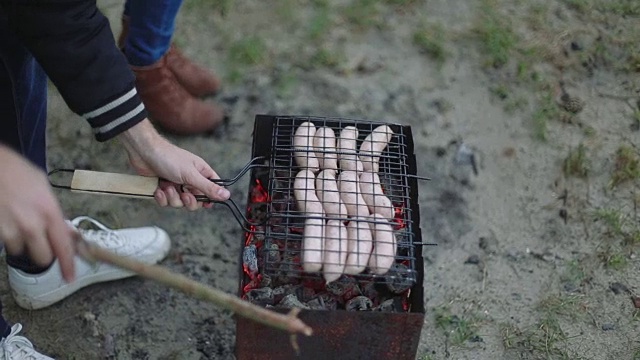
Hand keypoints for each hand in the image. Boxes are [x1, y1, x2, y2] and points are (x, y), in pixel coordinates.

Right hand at [0, 146, 75, 281]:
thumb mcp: (44, 189)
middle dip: (44, 252)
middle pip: (43, 257)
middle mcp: (31, 224)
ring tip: (18, 222)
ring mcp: (11, 229)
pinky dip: (8, 236)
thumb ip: (55, 213)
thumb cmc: (18, 173)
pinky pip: (5, 243)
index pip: (63, 246)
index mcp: (49, 211)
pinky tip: (7, 219)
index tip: (70, 277)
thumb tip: (67, 232)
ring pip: (21, 251)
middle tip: (40, 240)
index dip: (68, 265)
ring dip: (22, 242)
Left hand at [118, 119, 230, 209]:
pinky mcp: (164, 189)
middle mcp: (190, 179)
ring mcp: (176, 184)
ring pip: (179, 203)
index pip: (212, 189)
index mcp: (201, 173)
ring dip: (172, 197)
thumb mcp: (191, 174)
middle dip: (188, 201)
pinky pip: (166, 202)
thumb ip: (208, 187)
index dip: (210, 198)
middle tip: (184, 194)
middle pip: (196, 200)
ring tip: (166, 186)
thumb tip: (226, 195)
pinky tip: (158, 188)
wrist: (144, 152)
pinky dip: (162, 197)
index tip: (206, 203)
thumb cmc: (169, 157)